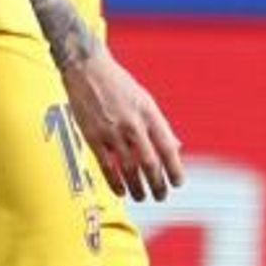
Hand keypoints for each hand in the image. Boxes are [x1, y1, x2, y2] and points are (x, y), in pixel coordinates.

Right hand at [62, 47, 184, 202]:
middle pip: (150, 162)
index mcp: (149, 114)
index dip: (175, 169)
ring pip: (128, 168)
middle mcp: (132, 124)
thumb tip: (175, 147)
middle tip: (161, 195)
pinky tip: (121, 190)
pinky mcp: (92, 135)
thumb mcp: (145, 100)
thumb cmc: (118, 83)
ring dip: (137, 186)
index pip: (167, 148)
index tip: (178, 183)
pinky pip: (106, 165)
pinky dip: (115, 181)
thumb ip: (160, 125)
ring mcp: (111, 131)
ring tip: (141, 197)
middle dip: (157, 183)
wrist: (87, 69)